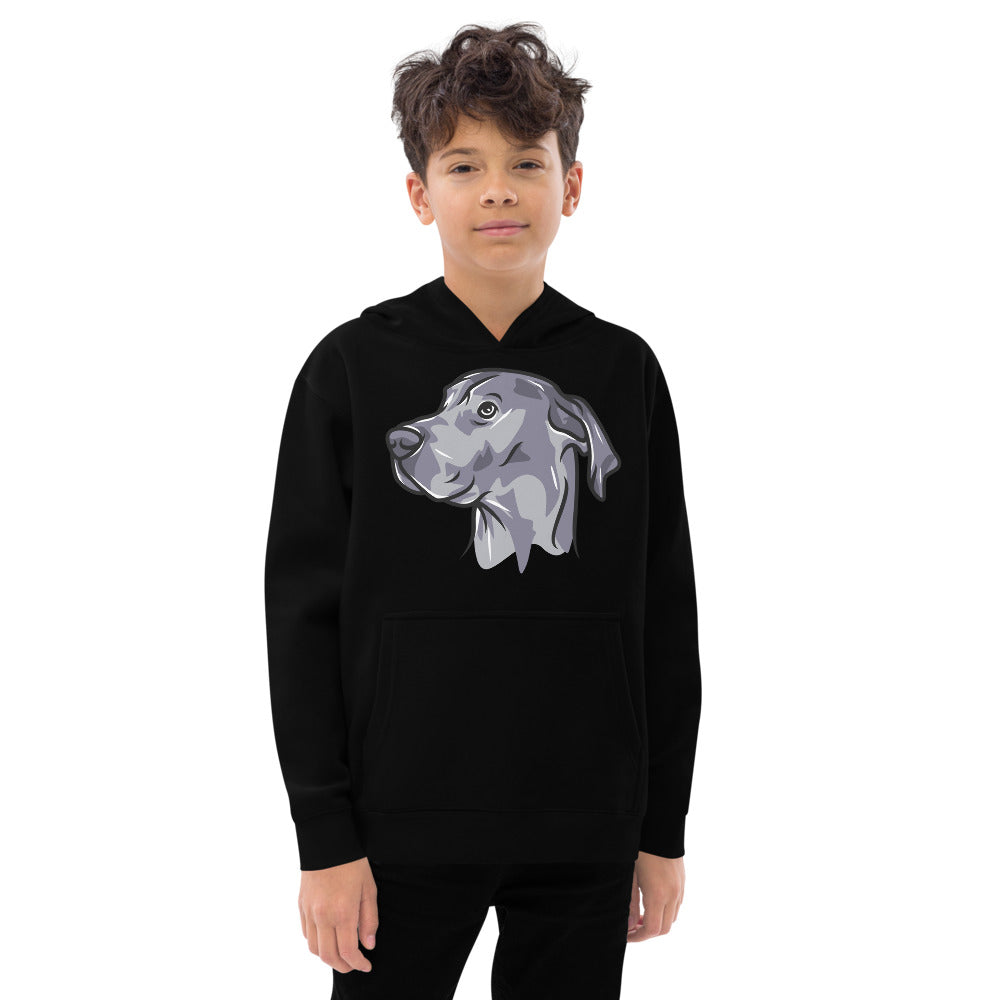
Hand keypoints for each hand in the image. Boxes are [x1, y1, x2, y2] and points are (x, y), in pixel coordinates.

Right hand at [299, 857, 378, 972]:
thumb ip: (369, 919)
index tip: (366, 965)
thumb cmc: (352, 863)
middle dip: (343, 966)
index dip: (357, 964)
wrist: (327, 841)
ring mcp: (309, 911)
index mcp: (342, 911)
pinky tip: (328, 937)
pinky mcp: (301, 905)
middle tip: (355, 964)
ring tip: (342, 953)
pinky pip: (306, 934)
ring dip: (328, 956)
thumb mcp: (369, 889)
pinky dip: (317, 943)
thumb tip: (368, 945)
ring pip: (314, 948)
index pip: (347, 951)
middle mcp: (322, 915)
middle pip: (328, 956)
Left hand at [626, 851, 684, 941]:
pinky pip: (677, 905)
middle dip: (648, 932)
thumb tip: (629, 925)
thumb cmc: (640, 849)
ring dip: (658, 922)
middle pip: (664, 928)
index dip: (638, 937)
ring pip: (672, 918)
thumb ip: (629, 902)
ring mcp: (680, 888)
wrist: (659, 826)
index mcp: (657, 894)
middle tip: (632, 926)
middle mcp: (673, 894)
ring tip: (640, 914)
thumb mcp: (629, 875)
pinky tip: (652, 901)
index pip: (652, 930)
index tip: (626, 935)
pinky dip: (666, 911)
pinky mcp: (682, 881)